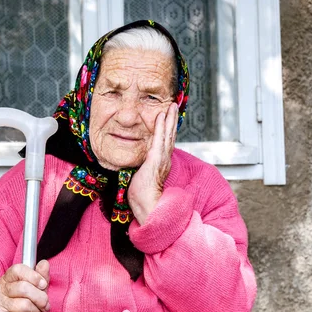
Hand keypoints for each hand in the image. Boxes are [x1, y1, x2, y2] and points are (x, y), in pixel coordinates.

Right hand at [0, 260, 49, 311]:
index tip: (43, 284)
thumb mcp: (35, 290)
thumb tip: (44, 263)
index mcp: (7, 279)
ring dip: (37, 311)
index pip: (18, 269)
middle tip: (45, 304)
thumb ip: (40, 277)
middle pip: (23, 288)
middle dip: (40, 297)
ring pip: (24, 304)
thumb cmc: (24, 307)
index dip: (33, 276)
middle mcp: (0, 290)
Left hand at [128, 103, 177, 224]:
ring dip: (170, 119)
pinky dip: (160, 127)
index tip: (168, 118)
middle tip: (174, 106)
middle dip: (172, 120)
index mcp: (161, 162)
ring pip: (167, 134)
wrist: (146, 204)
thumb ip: (142, 168)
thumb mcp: (142, 176)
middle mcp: (165, 159)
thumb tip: (137, 165)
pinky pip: (159, 139)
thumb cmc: (142, 195)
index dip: (168, 130)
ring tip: (172, 107)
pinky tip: (161, 116)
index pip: (165, 142)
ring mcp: (162, 158)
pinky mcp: (156, 158)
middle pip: (170, 135)